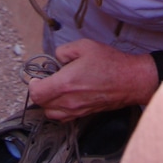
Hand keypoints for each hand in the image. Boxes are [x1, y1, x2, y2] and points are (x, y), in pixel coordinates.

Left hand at [27, 39, 157, 119]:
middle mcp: (68, 101)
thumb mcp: (84, 46)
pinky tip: (66, 96)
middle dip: (40, 92)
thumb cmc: (110, 63)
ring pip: (51, 113)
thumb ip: (64, 51)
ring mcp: (76, 110)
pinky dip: (59, 109)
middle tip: (47, 79)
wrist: (130, 80)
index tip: (37, 76)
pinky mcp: (84, 114)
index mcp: (65, 83)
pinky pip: (63, 117)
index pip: (36, 94)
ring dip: (48, 102)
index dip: (32, 84)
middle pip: (41, 105)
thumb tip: (56, 59)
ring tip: (56, 88)